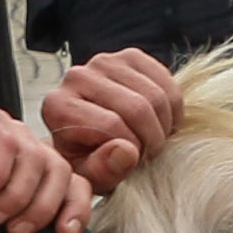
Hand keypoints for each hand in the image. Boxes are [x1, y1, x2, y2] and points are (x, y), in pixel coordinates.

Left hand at [37, 47, 181, 188]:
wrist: (92, 136)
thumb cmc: (89, 158)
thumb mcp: (90, 176)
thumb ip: (103, 171)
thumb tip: (127, 151)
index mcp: (58, 106)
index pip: (112, 126)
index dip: (133, 150)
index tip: (135, 163)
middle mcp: (76, 76)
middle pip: (137, 108)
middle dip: (153, 138)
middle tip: (150, 154)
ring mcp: (105, 62)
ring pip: (155, 95)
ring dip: (164, 126)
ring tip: (154, 141)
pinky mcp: (130, 56)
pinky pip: (167, 82)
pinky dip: (174, 109)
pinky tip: (161, 123)